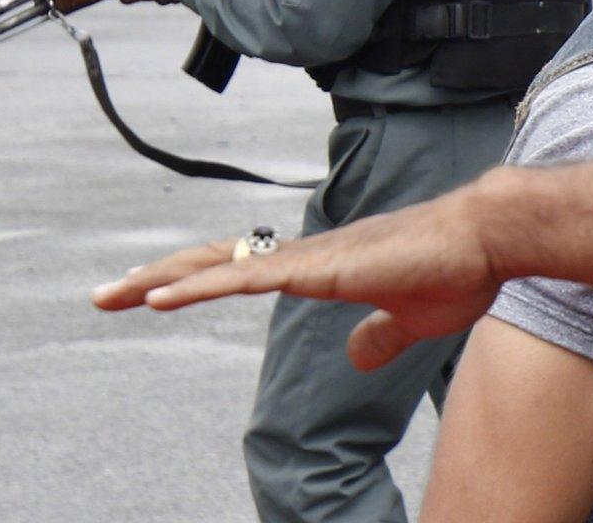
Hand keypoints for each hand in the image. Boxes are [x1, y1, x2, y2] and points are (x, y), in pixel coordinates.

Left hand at [90, 190, 501, 370]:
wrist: (489, 238)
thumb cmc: (459, 269)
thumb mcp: (411, 318)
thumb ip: (379, 334)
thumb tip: (356, 354)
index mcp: (322, 266)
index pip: (242, 269)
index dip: (196, 279)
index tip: (151, 294)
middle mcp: (306, 255)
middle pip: (213, 263)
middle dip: (156, 280)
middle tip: (103, 297)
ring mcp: (310, 258)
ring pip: (217, 267)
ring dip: (160, 283)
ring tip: (112, 296)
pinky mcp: (321, 268)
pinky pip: (247, 277)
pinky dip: (198, 285)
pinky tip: (160, 297)